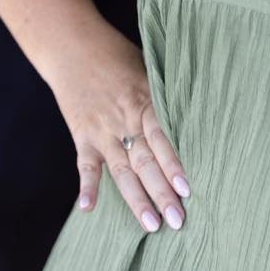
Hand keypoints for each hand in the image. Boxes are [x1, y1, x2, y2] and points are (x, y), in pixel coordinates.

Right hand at [46, 22, 190, 232]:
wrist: (73, 46)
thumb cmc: (117, 53)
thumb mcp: (149, 65)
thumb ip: (165, 92)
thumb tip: (197, 107)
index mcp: (146, 99)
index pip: (164, 137)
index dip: (175, 163)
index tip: (189, 187)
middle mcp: (125, 118)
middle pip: (146, 161)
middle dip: (163, 192)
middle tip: (179, 219)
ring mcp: (102, 129)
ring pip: (122, 170)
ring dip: (136, 199)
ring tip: (151, 224)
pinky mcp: (82, 134)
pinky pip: (85, 165)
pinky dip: (88, 186)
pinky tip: (89, 208)